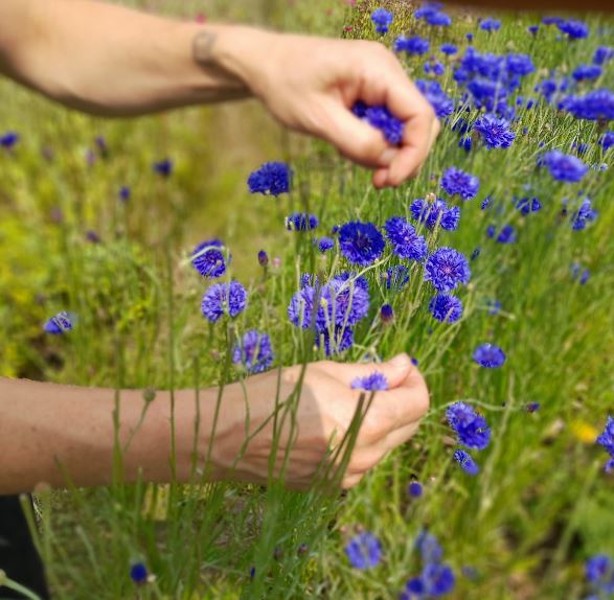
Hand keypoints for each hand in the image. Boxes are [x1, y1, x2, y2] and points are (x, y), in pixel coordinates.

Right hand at [209, 354, 428, 488]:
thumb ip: (371, 372)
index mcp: (365, 423)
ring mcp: (350, 476)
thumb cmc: (272, 394)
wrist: (227, 438)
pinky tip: (334, 422)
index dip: (415, 380)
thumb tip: (404, 365)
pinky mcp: (334, 487)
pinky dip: (363, 437)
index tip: (399, 366)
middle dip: (402, 398)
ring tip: (347, 399)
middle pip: (409, 426)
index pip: (418, 404)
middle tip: (374, 377)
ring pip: (387, 443)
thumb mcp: (323, 372)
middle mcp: (364, 456)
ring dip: (382, 418)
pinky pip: (364, 458)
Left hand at [228, 30, 439, 187]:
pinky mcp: (372, 93)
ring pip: (404, 127)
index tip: (390, 180)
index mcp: (378, 70)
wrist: (264, 64)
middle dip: (405, 157)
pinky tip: (348, 146)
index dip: (413, 153)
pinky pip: (387, 124)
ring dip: (387, 153)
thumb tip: (391, 163)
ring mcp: (381, 82)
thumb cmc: (285, 85)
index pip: (420, 115)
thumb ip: (358, 142)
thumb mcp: (319, 119)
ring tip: (351, 157)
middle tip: (378, 182)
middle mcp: (388, 72)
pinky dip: (375, 144)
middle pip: (419, 123)